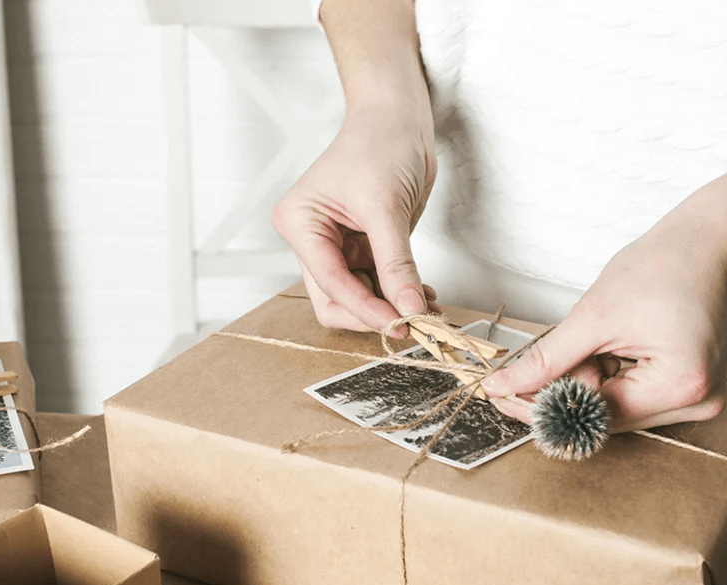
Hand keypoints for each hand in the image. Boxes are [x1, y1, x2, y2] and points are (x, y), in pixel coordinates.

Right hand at [272, 104, 437, 336]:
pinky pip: (378, 284)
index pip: (329, 283)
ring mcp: (338, 247)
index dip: (365, 308)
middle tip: (411, 324)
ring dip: (392, 307)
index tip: (399, 324)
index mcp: (299, 224)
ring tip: (427, 310)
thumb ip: (396, 263)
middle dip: (372, 314)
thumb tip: (409, 307)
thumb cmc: (379, 142)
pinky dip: (400, 294)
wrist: (398, 118)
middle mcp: (313, 240)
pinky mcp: (363, 249)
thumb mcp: (386, 207)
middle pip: (335, 301)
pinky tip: (424, 295)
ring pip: (359, 298)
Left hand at [480, 111, 726, 432]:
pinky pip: (634, 397)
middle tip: (547, 357)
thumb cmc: (662, 266)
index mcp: (681, 386)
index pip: (596, 417)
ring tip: (597, 338)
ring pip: (616, 410)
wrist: (706, 243)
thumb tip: (502, 387)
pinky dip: (610, 377)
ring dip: (590, 383)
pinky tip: (612, 345)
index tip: (505, 395)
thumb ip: (546, 360)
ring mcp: (698, 399)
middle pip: (607, 419)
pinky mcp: (691, 389)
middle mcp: (697, 403)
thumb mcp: (593, 315)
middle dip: (569, 391)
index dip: (546, 407)